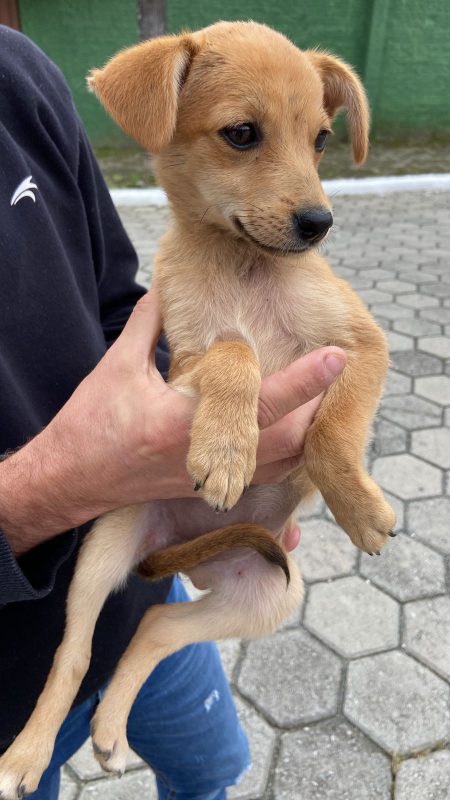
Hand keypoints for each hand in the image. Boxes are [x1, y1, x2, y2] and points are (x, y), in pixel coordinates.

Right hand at [0, 290, 345, 553]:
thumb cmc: (89, 424)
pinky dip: (287, 458)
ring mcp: (209, 478)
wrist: (70, 479)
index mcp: (183, 422)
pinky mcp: (207, 488)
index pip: (259, 401)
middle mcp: (204, 456)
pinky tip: (296, 435)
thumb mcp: (117, 366)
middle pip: (286, 443)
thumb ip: (149, 324)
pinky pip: (263, 479)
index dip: (303, 379)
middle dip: (319, 412)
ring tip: (325, 403)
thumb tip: (172, 288)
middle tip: (339, 376)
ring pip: (280, 467)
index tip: (335, 356)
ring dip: (307, 436)